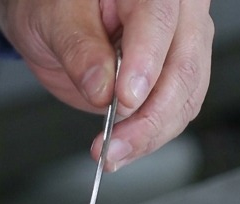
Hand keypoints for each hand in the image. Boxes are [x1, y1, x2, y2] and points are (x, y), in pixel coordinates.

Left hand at [0, 0, 213, 169]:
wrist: (55, 16)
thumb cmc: (55, 4)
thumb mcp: (54, 20)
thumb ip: (79, 50)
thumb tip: (102, 88)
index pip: (159, 21)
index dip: (145, 65)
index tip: (124, 101)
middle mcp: (178, 9)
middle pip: (183, 66)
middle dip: (150, 116)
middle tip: (114, 145)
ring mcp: (182, 41)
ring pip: (186, 95)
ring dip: (151, 134)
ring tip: (112, 154)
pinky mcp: (174, 73)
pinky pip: (176, 109)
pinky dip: (151, 136)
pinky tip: (124, 148)